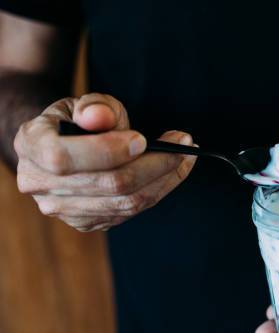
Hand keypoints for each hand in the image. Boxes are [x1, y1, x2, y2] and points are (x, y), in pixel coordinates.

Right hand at [14, 93, 196, 231]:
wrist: (61, 146)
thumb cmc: (76, 120)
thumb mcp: (82, 103)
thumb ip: (95, 106)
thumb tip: (100, 117)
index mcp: (30, 146)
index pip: (64, 158)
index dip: (107, 150)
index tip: (143, 138)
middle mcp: (41, 184)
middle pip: (108, 184)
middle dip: (155, 163)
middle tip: (184, 142)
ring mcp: (63, 209)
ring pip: (126, 202)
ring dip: (165, 177)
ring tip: (187, 153)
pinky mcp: (87, 222)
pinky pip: (132, 211)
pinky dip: (160, 189)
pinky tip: (175, 169)